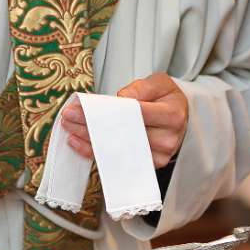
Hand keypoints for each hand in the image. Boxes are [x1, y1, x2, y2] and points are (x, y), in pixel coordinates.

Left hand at [60, 73, 188, 168]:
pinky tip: (78, 143)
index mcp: (172, 115)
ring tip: (69, 127)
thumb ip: (141, 87)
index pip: (137, 113)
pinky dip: (95, 152)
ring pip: (117, 149)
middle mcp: (167, 139)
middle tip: (69, 116)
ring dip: (89, 138)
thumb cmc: (166, 100)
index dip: (109, 110)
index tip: (84, 106)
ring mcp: (158, 156)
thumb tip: (121, 98)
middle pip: (123, 133)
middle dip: (92, 124)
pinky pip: (116, 161)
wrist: (179, 120)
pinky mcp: (147, 166)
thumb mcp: (159, 83)